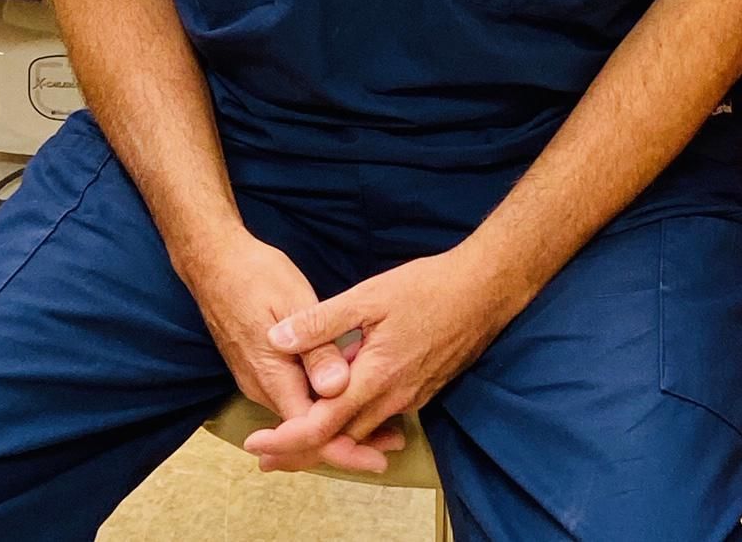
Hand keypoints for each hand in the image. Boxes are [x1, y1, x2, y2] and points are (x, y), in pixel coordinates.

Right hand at [188, 230, 405, 474]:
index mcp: (274, 378)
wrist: (214, 264)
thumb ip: (315, 349)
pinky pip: (295, 401)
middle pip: (309, 432)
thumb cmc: (256, 277)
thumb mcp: (292, 303)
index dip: (347, 448)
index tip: (380, 456)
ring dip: (340, 424)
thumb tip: (336, 389)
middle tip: (394, 440)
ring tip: (383, 423)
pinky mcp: (263, 370)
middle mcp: (265, 390)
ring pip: (303, 418)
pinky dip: (324, 406)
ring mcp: (261, 382)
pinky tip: (350, 394)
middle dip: (351, 441)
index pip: (312, 432)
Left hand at [243, 243, 520, 472]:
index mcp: (373, 379)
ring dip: (328, 438)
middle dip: (299, 450)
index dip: (285, 441)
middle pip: (338, 441)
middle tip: (266, 452)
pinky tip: (345, 408)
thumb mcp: (370, 296)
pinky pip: (382, 418)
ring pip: (361, 432)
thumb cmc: (429, 288)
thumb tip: (277, 339)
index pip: (320, 428)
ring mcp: (410, 398)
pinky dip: (355, 423)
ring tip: (298, 435)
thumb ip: (322, 321)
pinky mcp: (424, 391)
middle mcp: (392, 399)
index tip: (256, 444)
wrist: (485, 290)